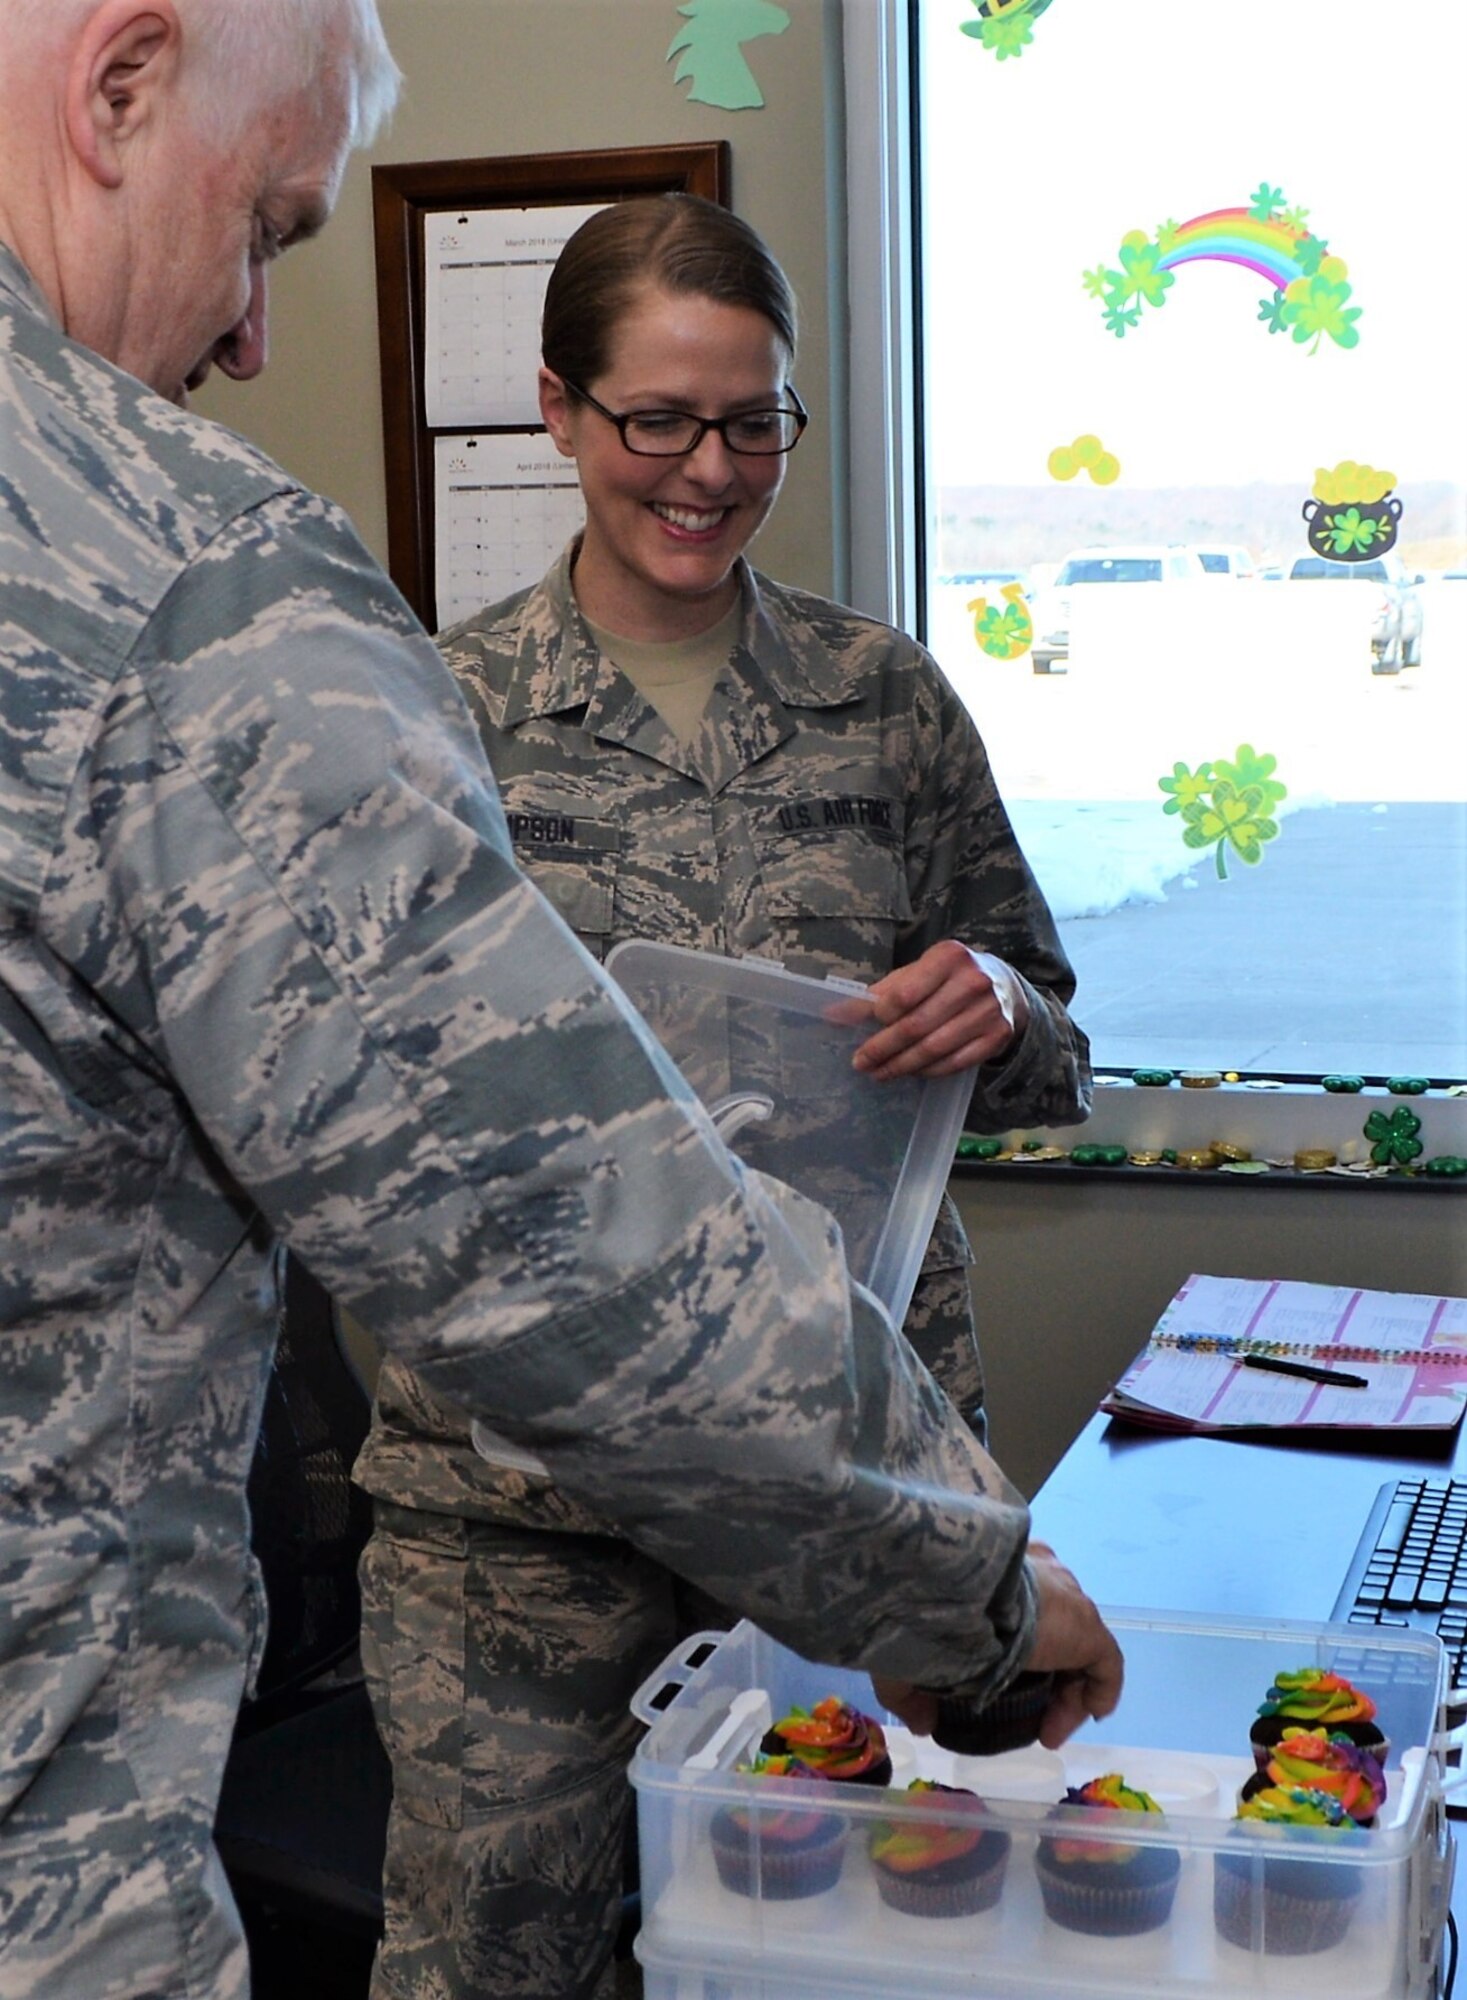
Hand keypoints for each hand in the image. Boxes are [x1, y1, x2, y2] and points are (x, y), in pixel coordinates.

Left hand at [851, 940, 1028, 1079]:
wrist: (1006, 986)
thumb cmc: (950, 977)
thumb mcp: (920, 971)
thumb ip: (883, 991)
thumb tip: (837, 1013)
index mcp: (949, 957)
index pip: (905, 993)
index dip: (879, 1015)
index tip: (865, 1026)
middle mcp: (972, 982)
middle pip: (916, 1025)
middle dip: (882, 1048)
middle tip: (861, 1062)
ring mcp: (988, 1011)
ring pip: (934, 1049)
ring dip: (901, 1065)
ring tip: (879, 1072)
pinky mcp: (997, 1037)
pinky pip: (954, 1062)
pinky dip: (928, 1071)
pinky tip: (911, 1072)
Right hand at [870, 1544, 1122, 1750]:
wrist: (960, 1586)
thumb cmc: (928, 1604)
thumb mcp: (911, 1644)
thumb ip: (912, 1687)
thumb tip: (920, 1724)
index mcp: (999, 1564)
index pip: (1019, 1604)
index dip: (1016, 1648)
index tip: (1000, 1682)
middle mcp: (1040, 1573)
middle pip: (1054, 1629)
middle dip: (1044, 1673)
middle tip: (1027, 1712)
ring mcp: (1068, 1599)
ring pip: (1078, 1649)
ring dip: (1064, 1691)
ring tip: (1046, 1730)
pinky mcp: (1088, 1627)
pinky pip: (1103, 1664)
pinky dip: (1097, 1691)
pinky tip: (1081, 1718)